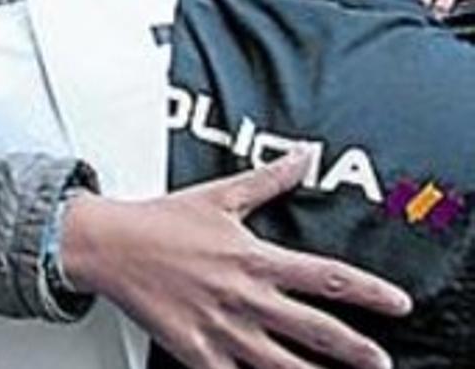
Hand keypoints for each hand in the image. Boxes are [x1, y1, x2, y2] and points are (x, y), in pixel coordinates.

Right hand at [61, 151, 409, 368]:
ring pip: (282, 363)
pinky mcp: (196, 350)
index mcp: (254, 258)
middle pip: (316, 329)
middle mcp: (244, 296)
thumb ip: (268, 179)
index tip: (397, 304)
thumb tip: (301, 156)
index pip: (328, 277)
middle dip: (356, 350)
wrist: (107, 245)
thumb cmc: (159, 222)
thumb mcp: (220, 195)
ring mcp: (221, 327)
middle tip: (381, 362)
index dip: (370, 292)